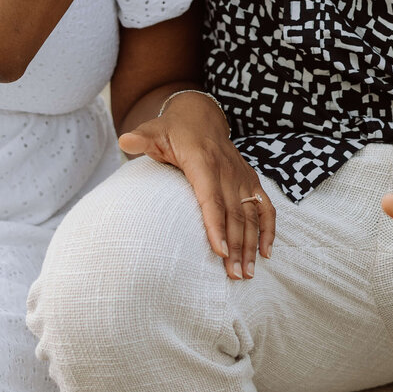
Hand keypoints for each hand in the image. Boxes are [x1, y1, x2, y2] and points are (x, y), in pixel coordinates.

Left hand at [119, 92, 274, 280]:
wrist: (201, 115)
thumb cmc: (173, 130)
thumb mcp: (155, 131)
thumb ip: (141, 138)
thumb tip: (124, 140)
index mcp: (203, 161)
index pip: (210, 197)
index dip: (215, 225)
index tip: (219, 252)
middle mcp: (226, 170)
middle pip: (234, 212)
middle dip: (236, 246)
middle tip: (234, 276)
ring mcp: (241, 176)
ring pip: (250, 214)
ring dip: (250, 244)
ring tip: (246, 273)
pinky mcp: (250, 179)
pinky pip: (265, 205)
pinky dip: (268, 228)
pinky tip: (266, 252)